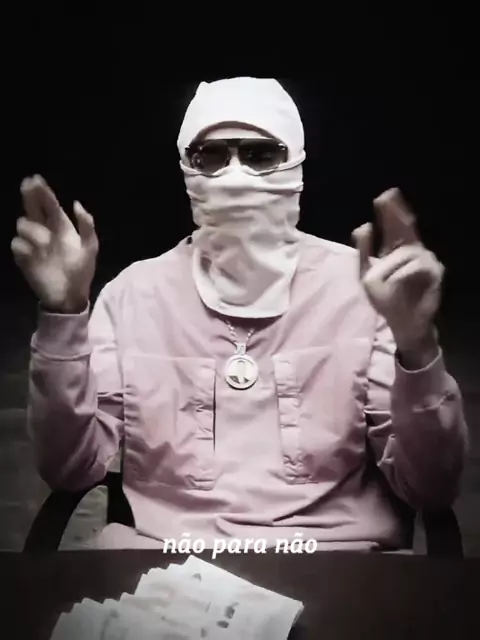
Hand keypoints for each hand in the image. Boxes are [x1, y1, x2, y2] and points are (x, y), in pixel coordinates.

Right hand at [11, 175, 98, 312]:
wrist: (70, 295)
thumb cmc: (81, 271)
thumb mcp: (90, 248)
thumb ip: (86, 225)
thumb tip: (76, 202)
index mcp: (62, 228)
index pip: (50, 205)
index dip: (42, 192)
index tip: (36, 179)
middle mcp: (45, 231)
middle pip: (32, 208)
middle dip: (29, 196)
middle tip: (27, 185)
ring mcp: (33, 243)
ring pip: (23, 224)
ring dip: (34, 230)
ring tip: (46, 242)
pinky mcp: (23, 257)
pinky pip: (17, 244)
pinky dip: (24, 246)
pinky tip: (34, 252)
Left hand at [352, 188, 443, 355]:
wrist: (401, 322)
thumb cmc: (386, 298)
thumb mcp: (367, 275)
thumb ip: (365, 251)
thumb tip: (364, 225)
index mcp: (396, 249)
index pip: (394, 226)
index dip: (391, 210)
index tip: (385, 195)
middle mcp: (413, 250)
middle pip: (406, 226)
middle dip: (396, 212)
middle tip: (387, 196)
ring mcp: (426, 260)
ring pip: (404, 253)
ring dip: (389, 268)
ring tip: (385, 283)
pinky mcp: (435, 272)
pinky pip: (414, 268)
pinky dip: (401, 276)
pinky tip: (397, 284)